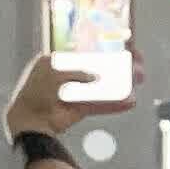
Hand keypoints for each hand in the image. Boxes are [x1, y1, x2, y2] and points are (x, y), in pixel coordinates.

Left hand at [3, 51, 139, 139]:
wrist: (31, 121)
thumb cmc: (37, 92)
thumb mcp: (54, 72)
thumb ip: (76, 72)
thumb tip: (95, 77)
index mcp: (55, 61)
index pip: (82, 52)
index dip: (101, 49)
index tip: (118, 47)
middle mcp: (66, 75)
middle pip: (96, 68)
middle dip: (116, 65)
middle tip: (135, 62)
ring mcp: (74, 93)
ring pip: (101, 86)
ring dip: (120, 83)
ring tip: (138, 78)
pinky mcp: (80, 109)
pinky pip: (100, 105)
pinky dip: (114, 104)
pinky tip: (129, 101)